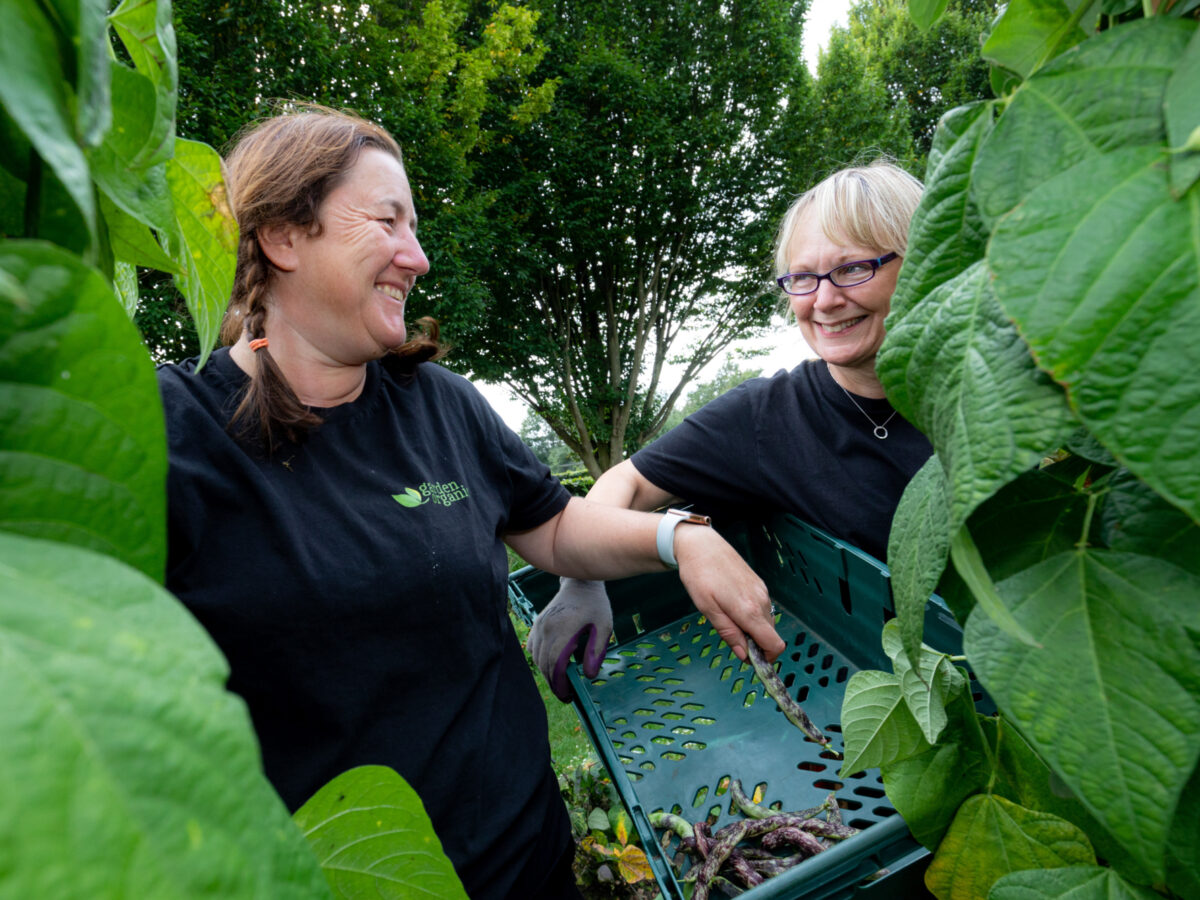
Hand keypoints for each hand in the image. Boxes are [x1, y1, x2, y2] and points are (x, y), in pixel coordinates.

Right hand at [526, 577, 613, 701]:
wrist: (580, 583)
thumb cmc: (595, 605)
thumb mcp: (604, 626)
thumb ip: (596, 651)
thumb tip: (589, 675)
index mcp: (563, 628)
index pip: (555, 663)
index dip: (560, 683)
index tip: (568, 695)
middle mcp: (546, 627)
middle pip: (544, 664)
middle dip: (553, 683)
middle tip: (566, 695)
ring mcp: (539, 625)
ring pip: (536, 658)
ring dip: (547, 673)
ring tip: (560, 683)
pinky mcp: (536, 624)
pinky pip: (532, 648)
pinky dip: (540, 661)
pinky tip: (552, 666)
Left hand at [673, 526, 783, 663]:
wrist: (701, 545)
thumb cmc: (699, 575)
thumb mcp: (707, 609)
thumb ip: (729, 633)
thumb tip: (744, 656)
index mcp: (749, 611)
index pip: (774, 644)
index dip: (766, 658)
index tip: (749, 660)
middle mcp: (761, 601)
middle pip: (771, 635)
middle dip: (756, 644)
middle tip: (732, 639)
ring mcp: (762, 591)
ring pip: (766, 622)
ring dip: (753, 630)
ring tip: (728, 619)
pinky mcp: (759, 584)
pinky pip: (762, 609)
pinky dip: (752, 617)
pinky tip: (732, 607)